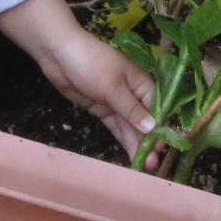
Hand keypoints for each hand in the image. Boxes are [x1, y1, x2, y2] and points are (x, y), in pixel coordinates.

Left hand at [0, 0, 154, 162]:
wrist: (58, 54)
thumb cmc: (92, 63)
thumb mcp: (113, 86)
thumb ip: (132, 109)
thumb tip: (153, 128)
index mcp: (142, 82)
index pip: (158, 108)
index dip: (161, 128)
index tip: (162, 148)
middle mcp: (133, 93)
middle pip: (145, 121)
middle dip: (150, 141)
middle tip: (152, 164)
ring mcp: (117, 102)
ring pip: (131, 127)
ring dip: (138, 144)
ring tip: (145, 166)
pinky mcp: (103, 109)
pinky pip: (117, 127)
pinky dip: (124, 140)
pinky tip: (132, 156)